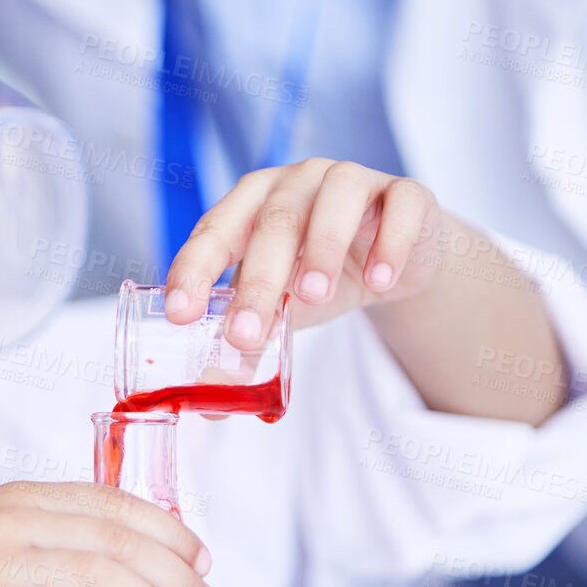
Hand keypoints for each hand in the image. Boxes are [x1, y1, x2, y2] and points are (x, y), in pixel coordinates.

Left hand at [163, 158, 444, 346]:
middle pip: (274, 221)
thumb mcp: (280, 310)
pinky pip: (401, 204)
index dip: (194, 269)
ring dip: (321, 247)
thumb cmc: (320, 275)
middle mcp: (298, 182)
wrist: (395, 262)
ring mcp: (354, 180)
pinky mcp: (407, 195)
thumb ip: (248, 346)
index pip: (215, 230)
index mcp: (252, 205)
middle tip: (246, 335)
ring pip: (336, 196)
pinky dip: (391, 242)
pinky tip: (379, 282)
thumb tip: (213, 406)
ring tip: (313, 296)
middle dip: (258, 281)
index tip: (180, 313)